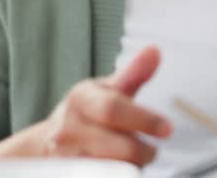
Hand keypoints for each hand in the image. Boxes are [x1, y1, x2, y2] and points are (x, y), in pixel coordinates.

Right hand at [0, 46, 172, 164]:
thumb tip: (155, 51)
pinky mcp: (64, 175)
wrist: (49, 141)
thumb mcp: (108, 89)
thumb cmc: (88, 112)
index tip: (167, 128)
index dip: (144, 119)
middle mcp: (67, 128)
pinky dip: (115, 175)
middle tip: (150, 151)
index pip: (113, 109)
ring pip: (110, 170)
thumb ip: (134, 74)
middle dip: (143, 152)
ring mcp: (62, 157)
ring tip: (133, 161)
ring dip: (129, 168)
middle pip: (118, 147)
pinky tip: (118, 171)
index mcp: (81, 98)